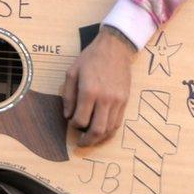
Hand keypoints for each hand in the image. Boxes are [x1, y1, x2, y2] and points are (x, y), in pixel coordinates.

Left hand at [62, 26, 136, 146]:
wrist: (115, 49)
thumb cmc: (90, 59)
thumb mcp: (72, 73)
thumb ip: (68, 96)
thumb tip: (67, 116)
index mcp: (89, 91)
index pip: (81, 119)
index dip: (74, 125)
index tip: (71, 123)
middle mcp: (105, 99)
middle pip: (97, 130)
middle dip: (88, 140)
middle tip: (81, 143)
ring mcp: (118, 101)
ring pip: (109, 129)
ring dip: (99, 139)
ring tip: (91, 140)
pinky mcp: (125, 101)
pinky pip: (118, 122)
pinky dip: (110, 131)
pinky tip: (103, 132)